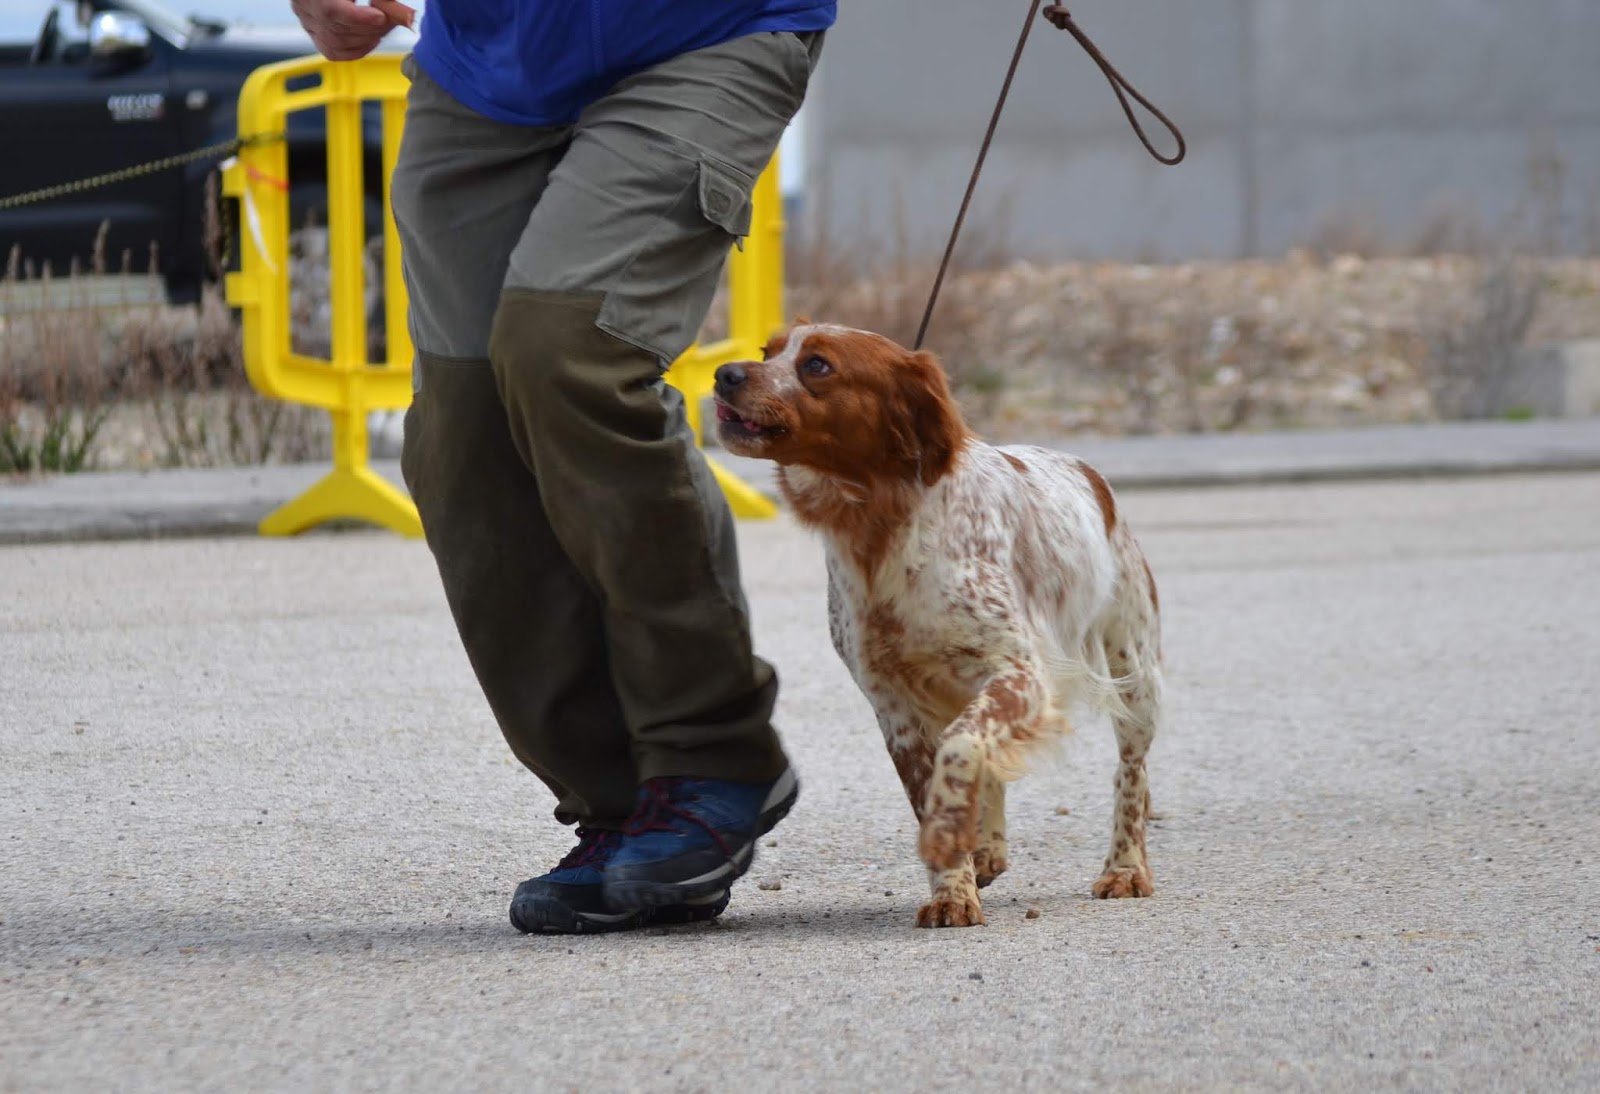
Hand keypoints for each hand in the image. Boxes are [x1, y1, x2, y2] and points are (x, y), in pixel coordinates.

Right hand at [291, 0, 409, 61]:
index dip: (359, 18)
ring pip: (337, 44)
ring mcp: (307, 21)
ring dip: (368, 39)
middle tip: (394, 20)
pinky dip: (357, 49)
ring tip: (386, 25)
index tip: (381, 16)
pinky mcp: (314, 32)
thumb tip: (399, 12)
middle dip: (371, 28)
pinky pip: (334, 52)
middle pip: (338, 30)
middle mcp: (304, 6)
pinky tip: (373, 39)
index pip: (331, 11)